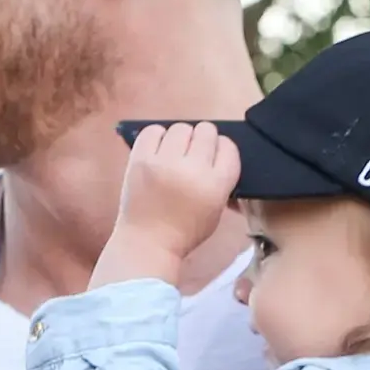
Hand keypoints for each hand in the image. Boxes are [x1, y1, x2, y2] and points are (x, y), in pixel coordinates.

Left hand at [101, 123, 240, 280]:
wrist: (148, 242)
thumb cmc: (185, 230)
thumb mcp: (216, 209)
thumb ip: (221, 180)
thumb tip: (216, 151)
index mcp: (216, 185)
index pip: (228, 148)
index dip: (223, 148)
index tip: (215, 155)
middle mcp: (193, 169)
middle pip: (206, 131)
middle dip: (204, 139)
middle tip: (194, 152)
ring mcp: (164, 162)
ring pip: (181, 127)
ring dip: (181, 137)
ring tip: (174, 152)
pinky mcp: (140, 159)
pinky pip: (153, 130)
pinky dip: (158, 136)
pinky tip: (159, 149)